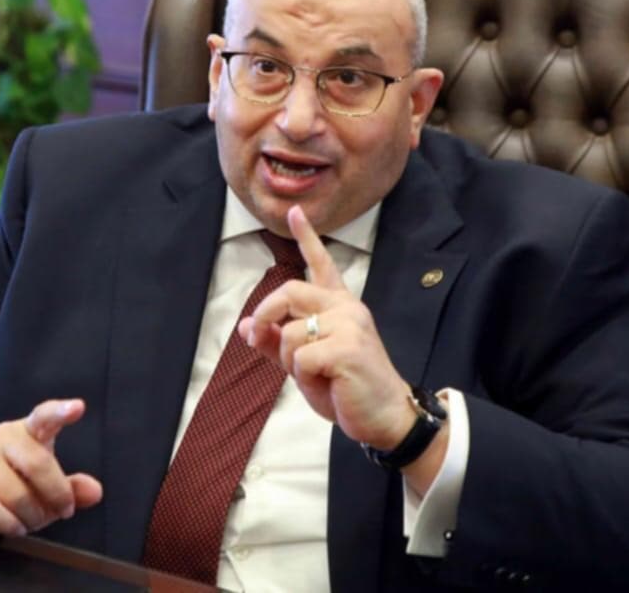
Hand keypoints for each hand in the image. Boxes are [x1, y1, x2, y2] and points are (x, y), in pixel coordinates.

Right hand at [0, 398, 102, 539]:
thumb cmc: (11, 486)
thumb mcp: (45, 486)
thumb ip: (72, 488)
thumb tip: (95, 492)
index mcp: (28, 432)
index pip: (44, 416)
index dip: (60, 413)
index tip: (78, 408)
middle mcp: (1, 438)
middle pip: (37, 463)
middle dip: (56, 494)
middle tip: (63, 511)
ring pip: (15, 492)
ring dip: (31, 516)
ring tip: (33, 521)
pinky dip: (7, 524)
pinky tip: (14, 527)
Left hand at [238, 205, 415, 449]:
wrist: (383, 416)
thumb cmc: (347, 389)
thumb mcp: (305, 364)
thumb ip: (277, 343)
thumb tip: (245, 327)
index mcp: (340, 305)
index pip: (322, 264)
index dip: (307, 237)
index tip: (295, 212)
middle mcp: (346, 307)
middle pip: (289, 290)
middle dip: (265, 314)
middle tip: (257, 336)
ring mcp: (349, 324)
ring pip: (290, 332)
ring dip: (290, 361)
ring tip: (314, 375)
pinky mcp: (347, 347)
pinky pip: (301, 356)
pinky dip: (303, 375)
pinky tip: (326, 382)